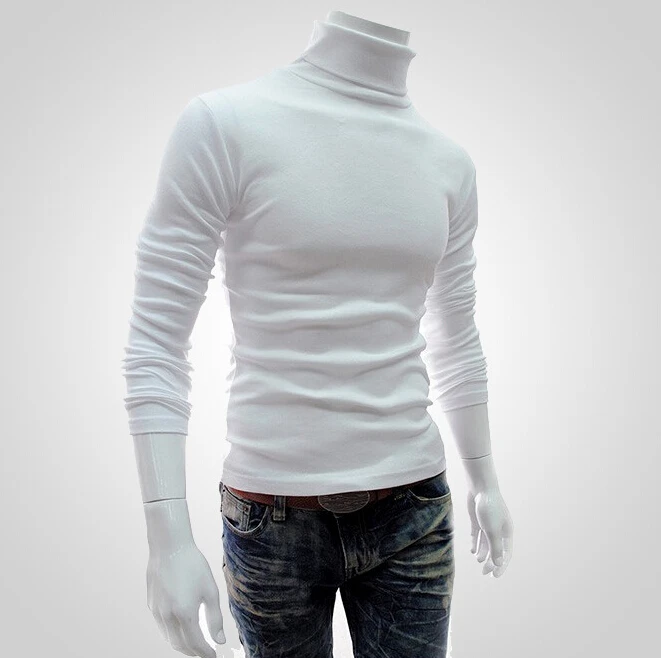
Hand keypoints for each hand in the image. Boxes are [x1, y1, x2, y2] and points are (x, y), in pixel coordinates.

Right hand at [146, 541, 225, 656]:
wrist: (169, 547)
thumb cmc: (193, 565)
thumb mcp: (210, 590)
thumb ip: (215, 618)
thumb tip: (220, 640)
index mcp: (185, 613)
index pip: (195, 644)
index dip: (205, 653)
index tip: (213, 656)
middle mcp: (168, 616)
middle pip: (180, 645)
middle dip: (193, 652)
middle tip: (205, 651)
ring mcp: (157, 611)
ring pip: (169, 638)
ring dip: (182, 645)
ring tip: (195, 642)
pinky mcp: (151, 605)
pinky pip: (162, 627)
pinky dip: (172, 633)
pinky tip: (181, 627)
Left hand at [466, 487, 512, 576]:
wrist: (480, 488)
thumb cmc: (489, 508)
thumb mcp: (492, 530)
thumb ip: (495, 547)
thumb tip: (498, 564)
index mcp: (507, 532)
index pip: (505, 554)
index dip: (501, 566)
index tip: (494, 576)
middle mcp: (498, 529)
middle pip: (495, 549)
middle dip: (490, 561)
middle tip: (484, 572)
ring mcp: (487, 524)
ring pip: (486, 542)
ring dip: (483, 552)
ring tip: (477, 559)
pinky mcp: (477, 520)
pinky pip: (477, 534)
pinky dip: (475, 542)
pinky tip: (472, 550)